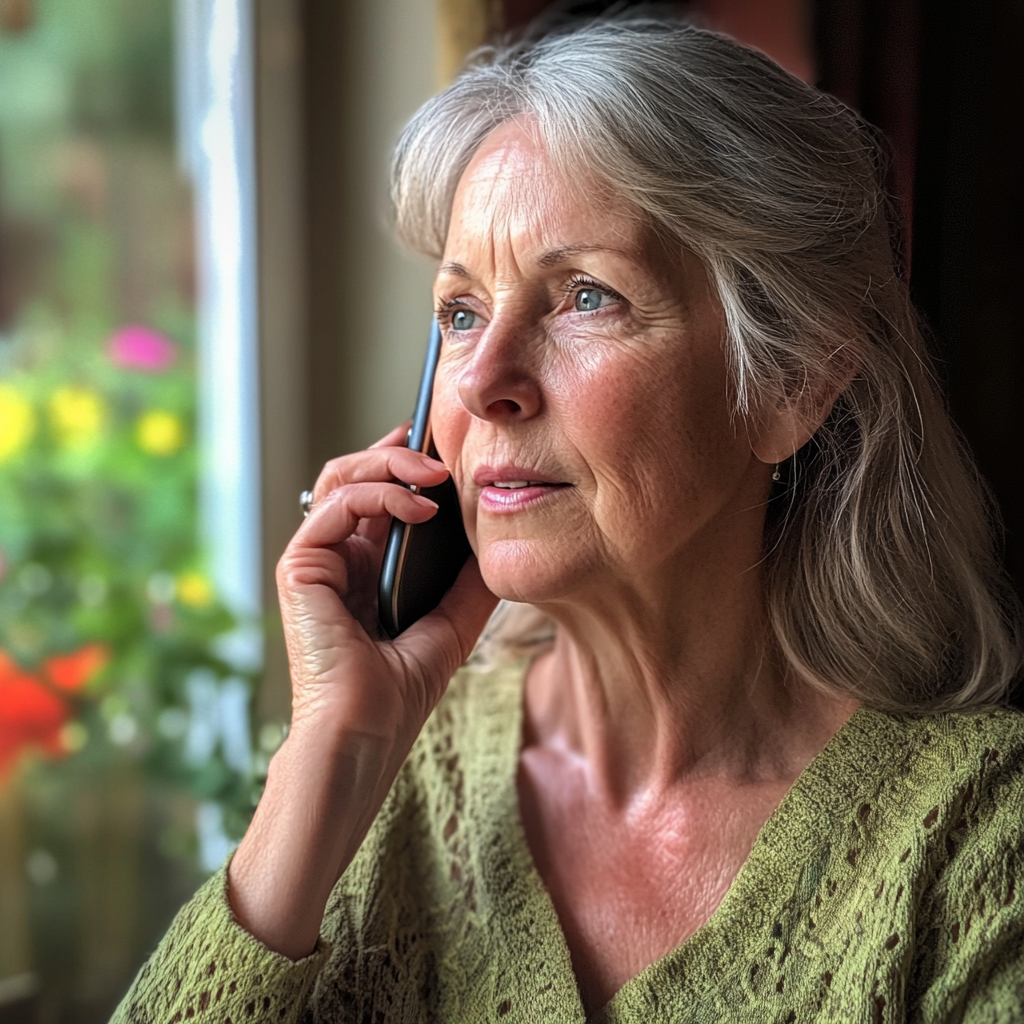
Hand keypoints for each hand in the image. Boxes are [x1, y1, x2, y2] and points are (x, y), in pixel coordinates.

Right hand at [229, 425, 496, 957]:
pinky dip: (378, 495)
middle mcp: (336, 558)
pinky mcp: (300, 568)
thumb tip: (497, 538)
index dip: (407, 466)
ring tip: (435, 472)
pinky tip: (420, 507)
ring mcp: (315, 561)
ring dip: (389, 464)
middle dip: (398, 455)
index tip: (447, 448)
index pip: (379, 496)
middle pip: (355, 477)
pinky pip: (335, 506)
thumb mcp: (453, 624)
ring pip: (339, 479)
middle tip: (441, 448)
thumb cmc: (400, 693)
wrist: (366, 736)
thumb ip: (468, 582)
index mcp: (363, 569)